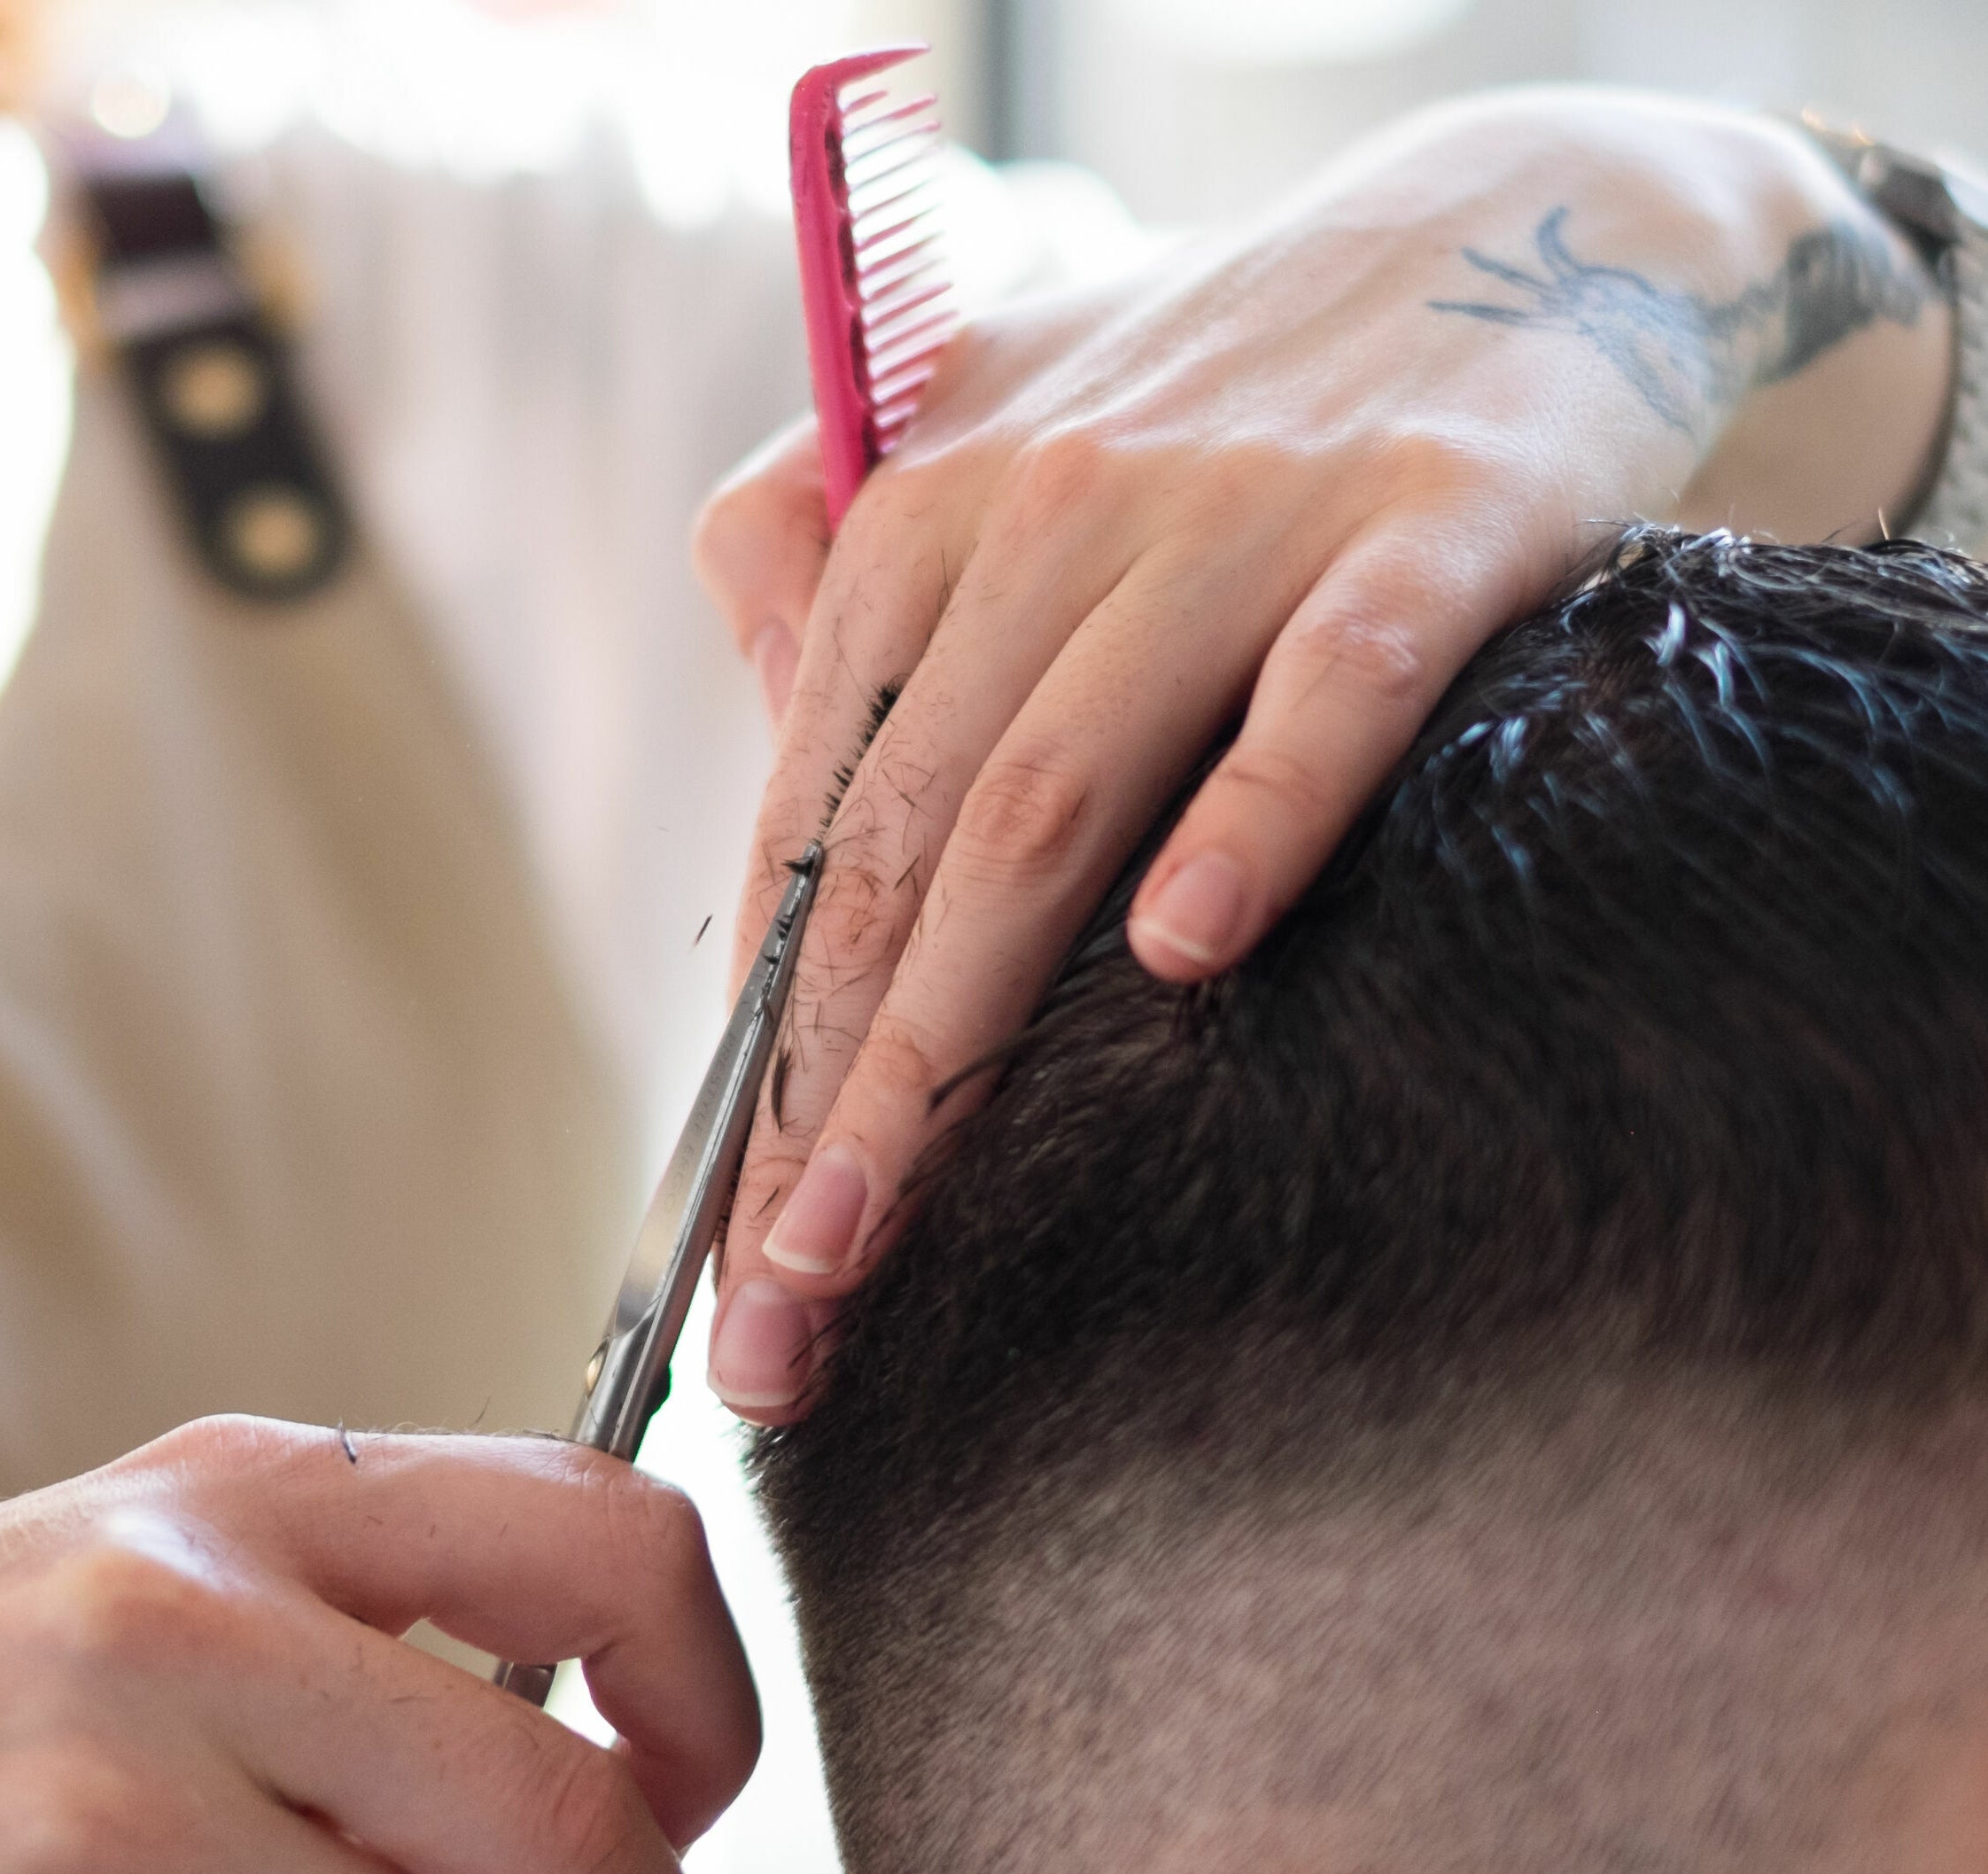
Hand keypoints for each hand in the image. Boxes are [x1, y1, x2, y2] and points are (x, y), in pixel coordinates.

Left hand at [692, 88, 1953, 1416]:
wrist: (1496, 229)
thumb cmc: (1203, 391)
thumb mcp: (971, 424)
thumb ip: (821, 565)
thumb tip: (761, 778)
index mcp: (918, 520)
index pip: (805, 822)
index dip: (759, 1040)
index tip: (722, 1232)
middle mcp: (1050, 513)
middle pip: (895, 846)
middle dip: (819, 1095)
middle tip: (779, 1299)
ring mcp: (1238, 517)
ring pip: (1054, 791)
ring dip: (953, 1028)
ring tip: (877, 1221)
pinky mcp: (1435, 518)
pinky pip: (1332, 682)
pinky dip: (1258, 808)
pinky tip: (1188, 949)